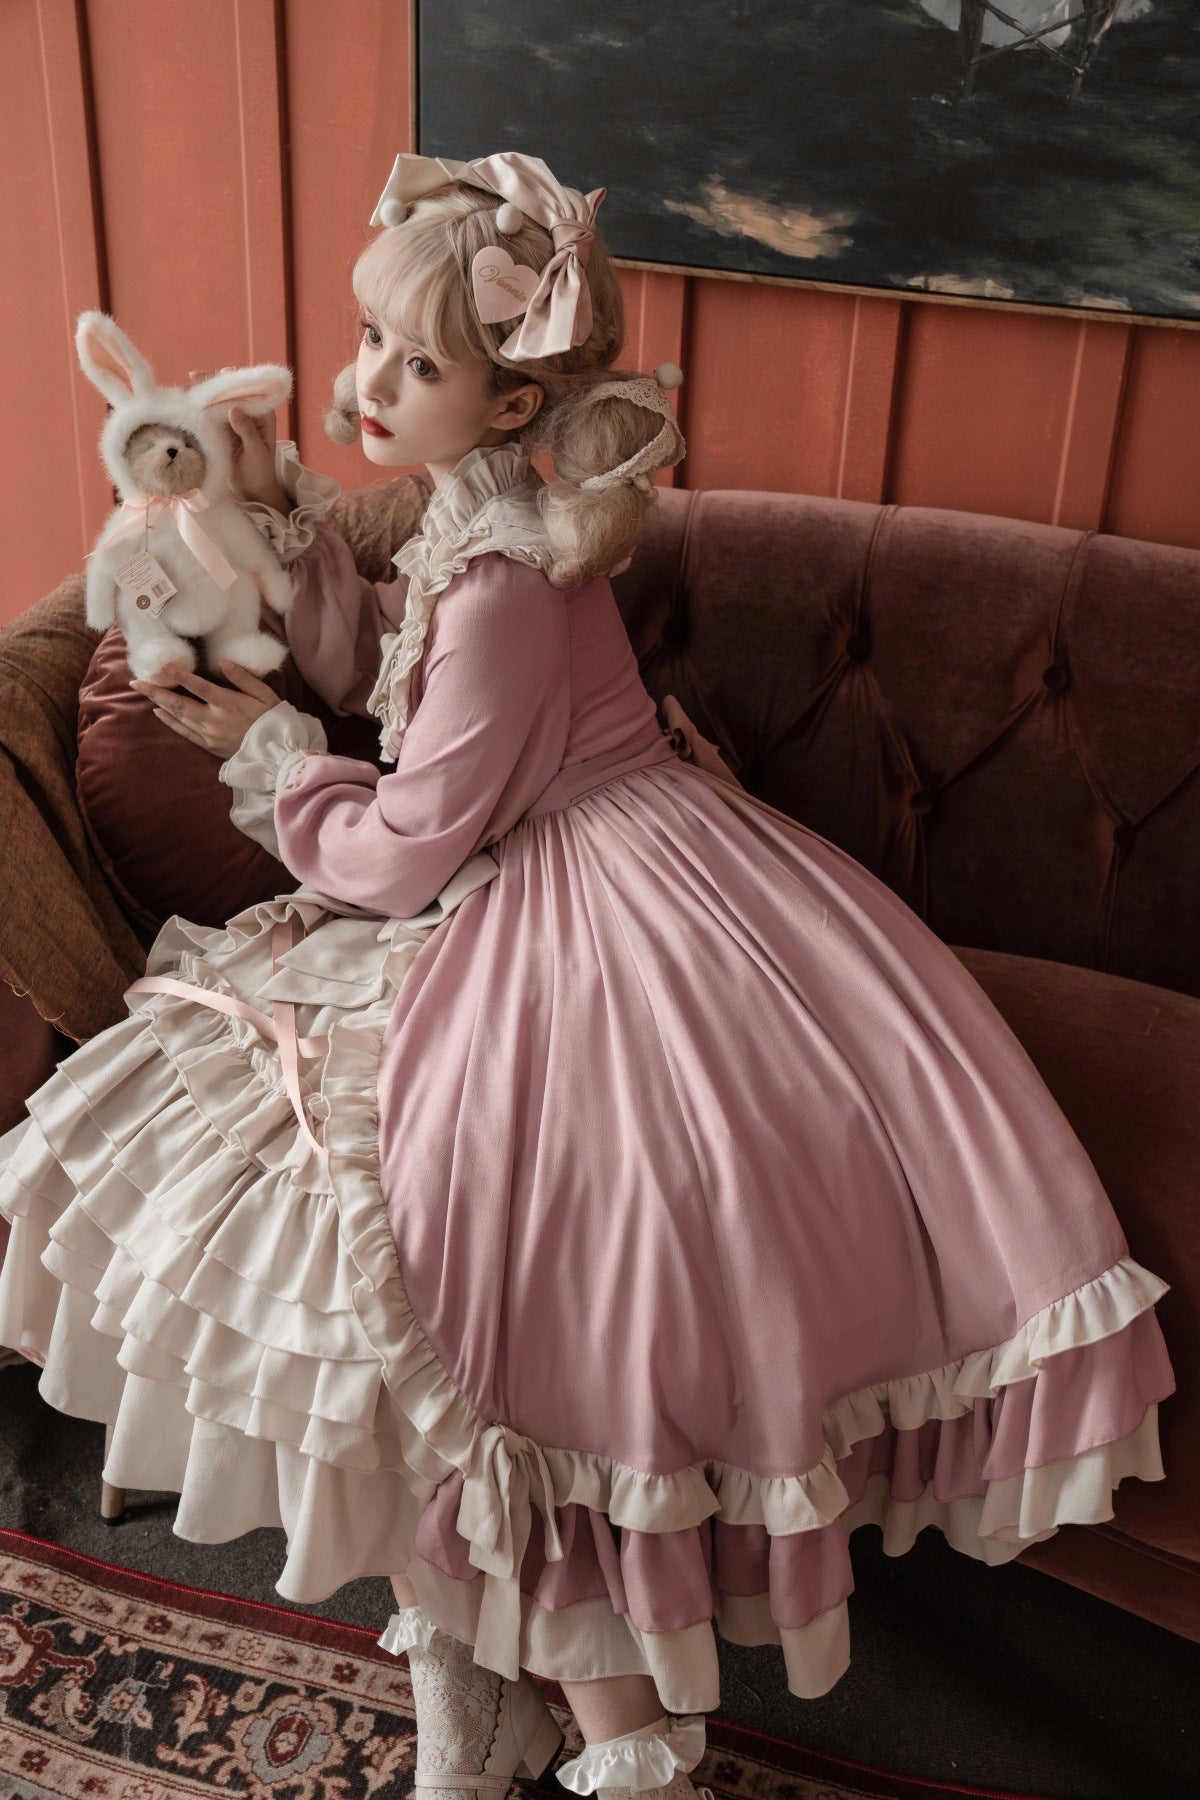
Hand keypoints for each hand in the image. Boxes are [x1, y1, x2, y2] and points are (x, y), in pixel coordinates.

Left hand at [130, 660, 279, 758]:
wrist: (277, 754)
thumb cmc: (273, 720)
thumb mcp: (265, 694)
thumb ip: (243, 678)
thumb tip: (223, 662)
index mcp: (229, 703)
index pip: (198, 686)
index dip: (179, 676)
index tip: (161, 667)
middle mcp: (214, 719)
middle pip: (179, 703)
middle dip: (156, 691)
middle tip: (136, 682)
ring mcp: (210, 734)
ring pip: (178, 716)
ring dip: (159, 703)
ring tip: (143, 691)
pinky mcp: (209, 746)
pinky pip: (184, 733)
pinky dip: (170, 722)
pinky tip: (158, 712)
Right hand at [189, 365, 289, 511]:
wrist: (252, 492)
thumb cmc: (260, 473)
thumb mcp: (256, 453)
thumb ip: (247, 431)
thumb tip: (234, 409)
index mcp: (263, 415)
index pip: (249, 390)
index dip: (234, 380)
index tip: (219, 374)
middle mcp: (248, 413)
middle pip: (230, 392)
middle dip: (213, 384)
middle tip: (194, 378)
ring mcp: (233, 420)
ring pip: (217, 401)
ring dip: (203, 395)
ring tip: (186, 389)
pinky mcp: (221, 429)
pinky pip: (209, 414)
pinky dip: (199, 408)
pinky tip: (186, 403)